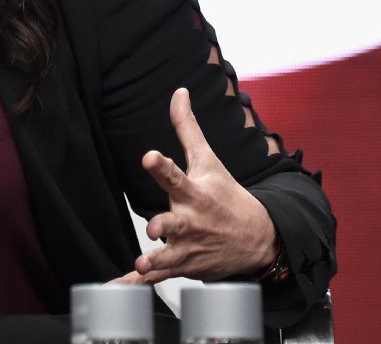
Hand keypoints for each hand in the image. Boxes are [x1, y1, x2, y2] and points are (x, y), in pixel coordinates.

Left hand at [113, 88, 277, 284]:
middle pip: (175, 223)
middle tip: (156, 228)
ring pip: (169, 257)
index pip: (176, 175)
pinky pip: (160, 277)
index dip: (162, 166)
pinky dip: (142, 285)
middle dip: (166, 226)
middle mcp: (192, 221)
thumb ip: (187, 128)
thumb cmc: (227, 195)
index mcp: (195, 192)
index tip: (149, 157)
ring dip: (156, 262)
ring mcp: (189, 247)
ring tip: (141, 266)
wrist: (258, 239)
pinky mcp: (184, 266)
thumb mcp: (208, 160)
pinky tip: (122, 288)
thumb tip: (178, 92)